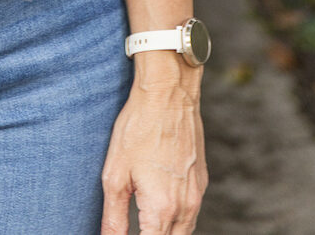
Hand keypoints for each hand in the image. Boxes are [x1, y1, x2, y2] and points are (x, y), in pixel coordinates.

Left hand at [100, 65, 206, 234]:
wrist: (168, 93)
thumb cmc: (138, 127)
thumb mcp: (116, 173)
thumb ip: (114, 217)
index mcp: (162, 209)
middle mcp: (186, 207)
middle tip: (135, 225)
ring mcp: (197, 195)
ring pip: (184, 232)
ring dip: (166, 232)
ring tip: (144, 222)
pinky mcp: (201, 181)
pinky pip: (191, 213)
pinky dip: (177, 220)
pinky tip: (160, 208)